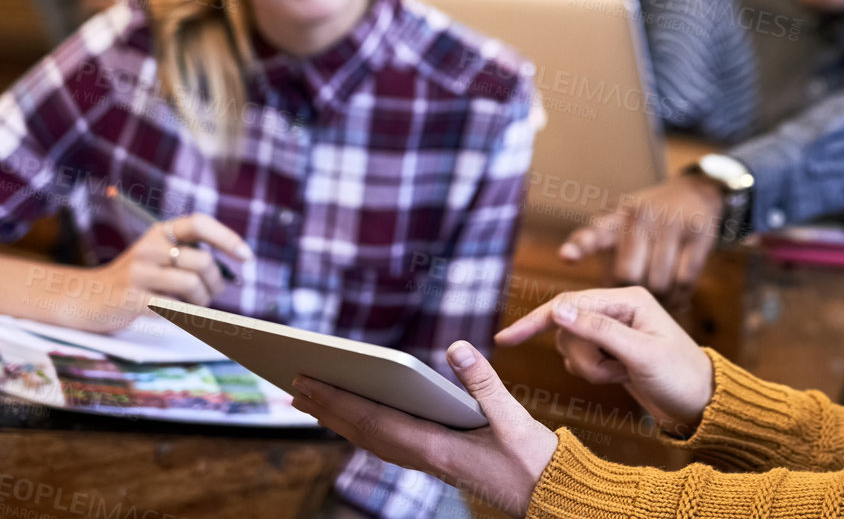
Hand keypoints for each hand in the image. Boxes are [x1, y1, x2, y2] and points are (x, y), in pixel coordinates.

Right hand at [79, 214, 251, 331]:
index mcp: (160, 232)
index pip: (200, 223)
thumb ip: (191, 258)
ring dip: (202, 301)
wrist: (87, 298)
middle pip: (202, 261)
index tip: (246, 258)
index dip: (227, 238)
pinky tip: (177, 315)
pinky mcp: (130, 299)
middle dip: (216, 283)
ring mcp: (138, 273)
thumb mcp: (160, 257)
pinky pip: (173, 308)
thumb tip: (231, 274)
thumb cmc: (136, 279)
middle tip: (212, 293)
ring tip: (194, 305)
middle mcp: (149, 247)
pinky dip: (184, 315)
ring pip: (192, 285)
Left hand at [290, 341, 558, 518]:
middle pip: (363, 432)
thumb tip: (457, 346)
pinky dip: (364, 427)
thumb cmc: (533, 461)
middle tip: (293, 384)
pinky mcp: (438, 461)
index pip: (374, 421)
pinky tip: (357, 417)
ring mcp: (430, 462)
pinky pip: (388, 442)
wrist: (550, 496)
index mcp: (437, 450)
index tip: (307, 380)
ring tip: (313, 400)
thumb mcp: (512, 418)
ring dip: (339, 419)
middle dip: (326, 408)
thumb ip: (483, 382)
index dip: (337, 400)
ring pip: (372, 439)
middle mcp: (425, 459)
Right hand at [495, 286, 713, 438]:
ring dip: (589, 367)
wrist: (700, 405)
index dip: (535, 321)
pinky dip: (593, 372)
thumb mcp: (641, 354)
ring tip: (621, 374)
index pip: (569, 304)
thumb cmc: (680, 376)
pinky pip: (580, 358)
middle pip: (567, 326)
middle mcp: (617, 308)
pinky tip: (620, 377)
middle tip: (612, 371)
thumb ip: (599, 330)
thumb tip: (558, 310)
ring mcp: (613, 329)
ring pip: (571, 345)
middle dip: (582, 356)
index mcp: (627, 298)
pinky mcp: (610, 348)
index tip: (506, 340)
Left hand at [559, 174, 724, 295]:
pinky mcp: (698, 236)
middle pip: (628, 274)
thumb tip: (593, 299)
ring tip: (657, 305)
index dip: (579, 246)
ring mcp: (671, 224)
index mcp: (617, 218)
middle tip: (634, 306)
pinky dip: (680, 296)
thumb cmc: (649, 220)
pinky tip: (676, 301)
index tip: (566, 257)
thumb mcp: (622, 223)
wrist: (695, 193)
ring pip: (659, 282)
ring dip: (659, 300)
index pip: (594, 233)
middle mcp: (641, 217)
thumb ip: (604, 252)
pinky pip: (685, 280)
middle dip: (631, 295)